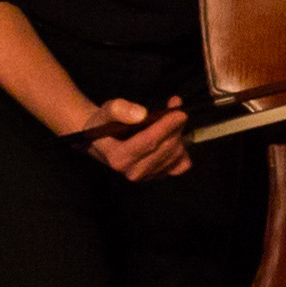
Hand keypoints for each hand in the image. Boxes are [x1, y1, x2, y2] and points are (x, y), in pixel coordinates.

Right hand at [79, 98, 193, 182]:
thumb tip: (141, 114)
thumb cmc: (105, 124)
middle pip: (165, 149)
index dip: (166, 126)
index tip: (179, 112)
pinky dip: (183, 149)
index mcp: (119, 158)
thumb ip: (121, 110)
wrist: (102, 142)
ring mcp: (147, 177)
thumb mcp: (107, 111)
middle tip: (178, 109)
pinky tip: (175, 135)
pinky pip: (180, 165)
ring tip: (174, 118)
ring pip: (175, 156)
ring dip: (179, 135)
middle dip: (175, 128)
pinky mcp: (158, 176)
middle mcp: (133, 172)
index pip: (149, 142)